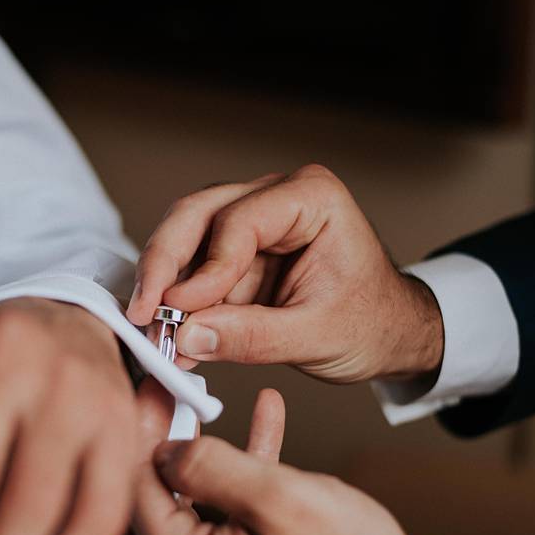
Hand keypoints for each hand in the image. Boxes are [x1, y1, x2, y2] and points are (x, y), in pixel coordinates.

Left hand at [109, 389, 416, 534]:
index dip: (138, 430)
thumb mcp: (279, 497)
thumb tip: (161, 447)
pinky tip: (255, 431)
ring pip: (168, 511)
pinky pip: (207, 523)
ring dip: (186, 459)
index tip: (151, 386)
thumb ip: (209, 467)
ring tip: (202, 406)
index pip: (130, 491)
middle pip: (134, 507)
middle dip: (147, 446)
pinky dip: (223, 483)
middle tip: (163, 399)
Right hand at [126, 165, 442, 382]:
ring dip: (166, 284)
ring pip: (186, 236)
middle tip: (143, 311)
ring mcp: (254, 220)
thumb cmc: (373, 324)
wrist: (391, 334)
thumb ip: (252, 337)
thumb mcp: (318, 337)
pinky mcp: (239, 252)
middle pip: (198, 215)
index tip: (176, 311)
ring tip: (154, 330)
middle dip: (165, 264)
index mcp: (311, 198)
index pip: (238, 222)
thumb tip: (187, 338)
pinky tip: (171, 335)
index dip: (203, 269)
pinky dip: (180, 300)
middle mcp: (277, 196)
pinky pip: (195, 267)